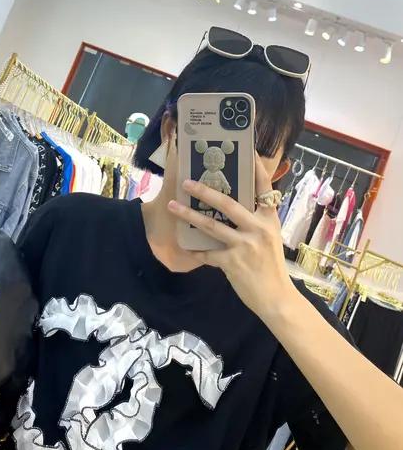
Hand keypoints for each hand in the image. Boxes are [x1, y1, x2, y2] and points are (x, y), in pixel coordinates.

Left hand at [168, 154, 294, 323]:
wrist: (277, 298)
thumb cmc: (271, 267)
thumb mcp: (270, 238)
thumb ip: (256, 222)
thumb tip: (236, 207)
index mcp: (269, 219)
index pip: (264, 187)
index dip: (255, 168)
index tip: (247, 150)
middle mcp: (258, 228)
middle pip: (228, 203)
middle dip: (205, 191)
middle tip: (187, 182)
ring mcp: (245, 245)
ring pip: (211, 226)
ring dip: (189, 215)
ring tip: (172, 206)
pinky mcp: (233, 263)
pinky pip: (208, 253)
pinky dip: (197, 250)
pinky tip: (187, 247)